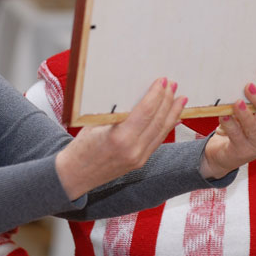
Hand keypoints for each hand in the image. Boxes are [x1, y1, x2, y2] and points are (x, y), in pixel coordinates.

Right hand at [55, 77, 186, 199]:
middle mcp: (133, 150)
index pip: (145, 112)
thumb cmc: (81, 146)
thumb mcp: (95, 124)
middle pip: (157, 121)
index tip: (162, 80)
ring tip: (180, 98)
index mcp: (120, 138)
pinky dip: (167, 127)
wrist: (75, 175)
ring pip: (161, 132)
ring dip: (172, 113)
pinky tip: (173, 118)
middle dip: (168, 101)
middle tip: (174, 84)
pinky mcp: (140, 162)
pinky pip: (157, 141)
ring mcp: (139, 158)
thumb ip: (116, 112)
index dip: (156, 94)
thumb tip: (134, 94)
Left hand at [199, 74, 255, 178]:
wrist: (225, 153)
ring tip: (237, 103)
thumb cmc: (240, 128)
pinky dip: (230, 125)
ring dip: (246, 114)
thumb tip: (246, 81)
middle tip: (249, 87)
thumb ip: (252, 102)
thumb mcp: (250, 114)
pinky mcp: (243, 152)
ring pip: (255, 129)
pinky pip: (237, 137)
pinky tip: (223, 115)